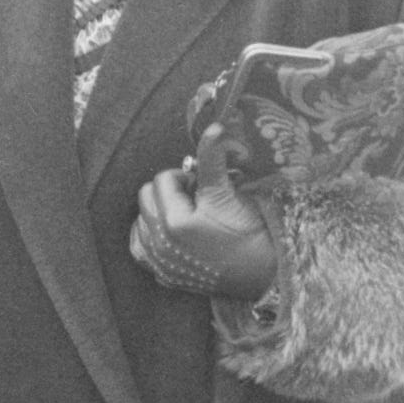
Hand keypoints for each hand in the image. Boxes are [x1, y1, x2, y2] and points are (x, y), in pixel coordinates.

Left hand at [133, 161, 277, 298]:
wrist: (263, 272)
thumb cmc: (250, 231)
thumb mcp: (228, 193)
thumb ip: (213, 160)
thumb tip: (213, 127)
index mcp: (174, 220)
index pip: (162, 179)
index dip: (183, 175)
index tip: (201, 182)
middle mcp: (160, 243)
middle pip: (146, 198)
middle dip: (167, 191)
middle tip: (194, 196)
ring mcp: (160, 262)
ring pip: (140, 222)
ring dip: (158, 212)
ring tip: (186, 214)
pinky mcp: (164, 275)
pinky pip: (141, 248)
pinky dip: (150, 236)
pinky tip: (169, 233)